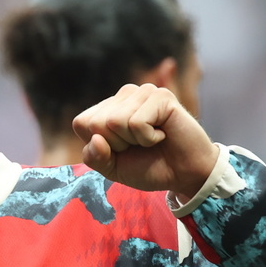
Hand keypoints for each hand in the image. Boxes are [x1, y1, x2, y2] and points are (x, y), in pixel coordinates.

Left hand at [71, 83, 218, 199]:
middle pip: (96, 123)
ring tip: (151, 139)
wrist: (184, 174)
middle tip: (139, 145)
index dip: (99, 146)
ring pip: (115, 121)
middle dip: (116, 144)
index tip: (121, 150)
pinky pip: (136, 122)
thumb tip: (96, 138)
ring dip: (134, 141)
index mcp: (107, 110)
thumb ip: (95, 157)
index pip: (81, 123)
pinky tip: (162, 134)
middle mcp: (123, 96)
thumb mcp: (112, 169)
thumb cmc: (149, 167)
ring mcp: (142, 93)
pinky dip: (148, 137)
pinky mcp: (160, 95)